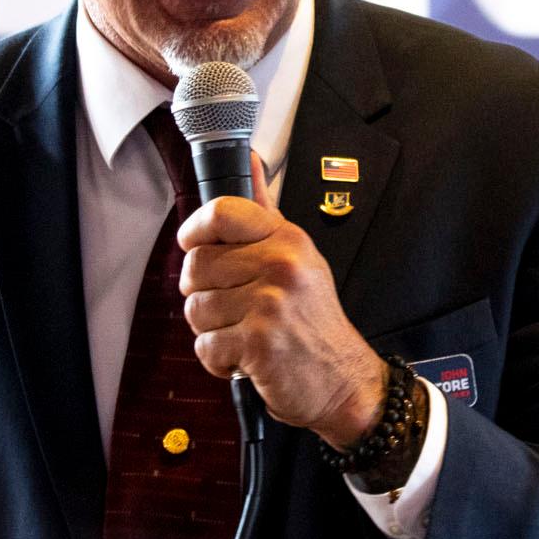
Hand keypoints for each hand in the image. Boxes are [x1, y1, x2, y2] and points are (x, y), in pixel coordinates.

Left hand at [177, 156, 384, 446]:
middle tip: (231, 308)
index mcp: (287, 239)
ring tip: (242, 333)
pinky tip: (244, 358)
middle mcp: (281, 265)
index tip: (193, 244)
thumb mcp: (298, 257)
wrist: (344, 380)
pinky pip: (205, 346)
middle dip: (202, 294)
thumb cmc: (314, 320)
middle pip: (195, 265)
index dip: (194, 230)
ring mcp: (270, 303)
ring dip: (211, 330)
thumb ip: (265, 213)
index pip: (221, 212)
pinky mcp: (259, 342)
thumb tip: (250, 158)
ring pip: (195, 309)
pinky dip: (218, 360)